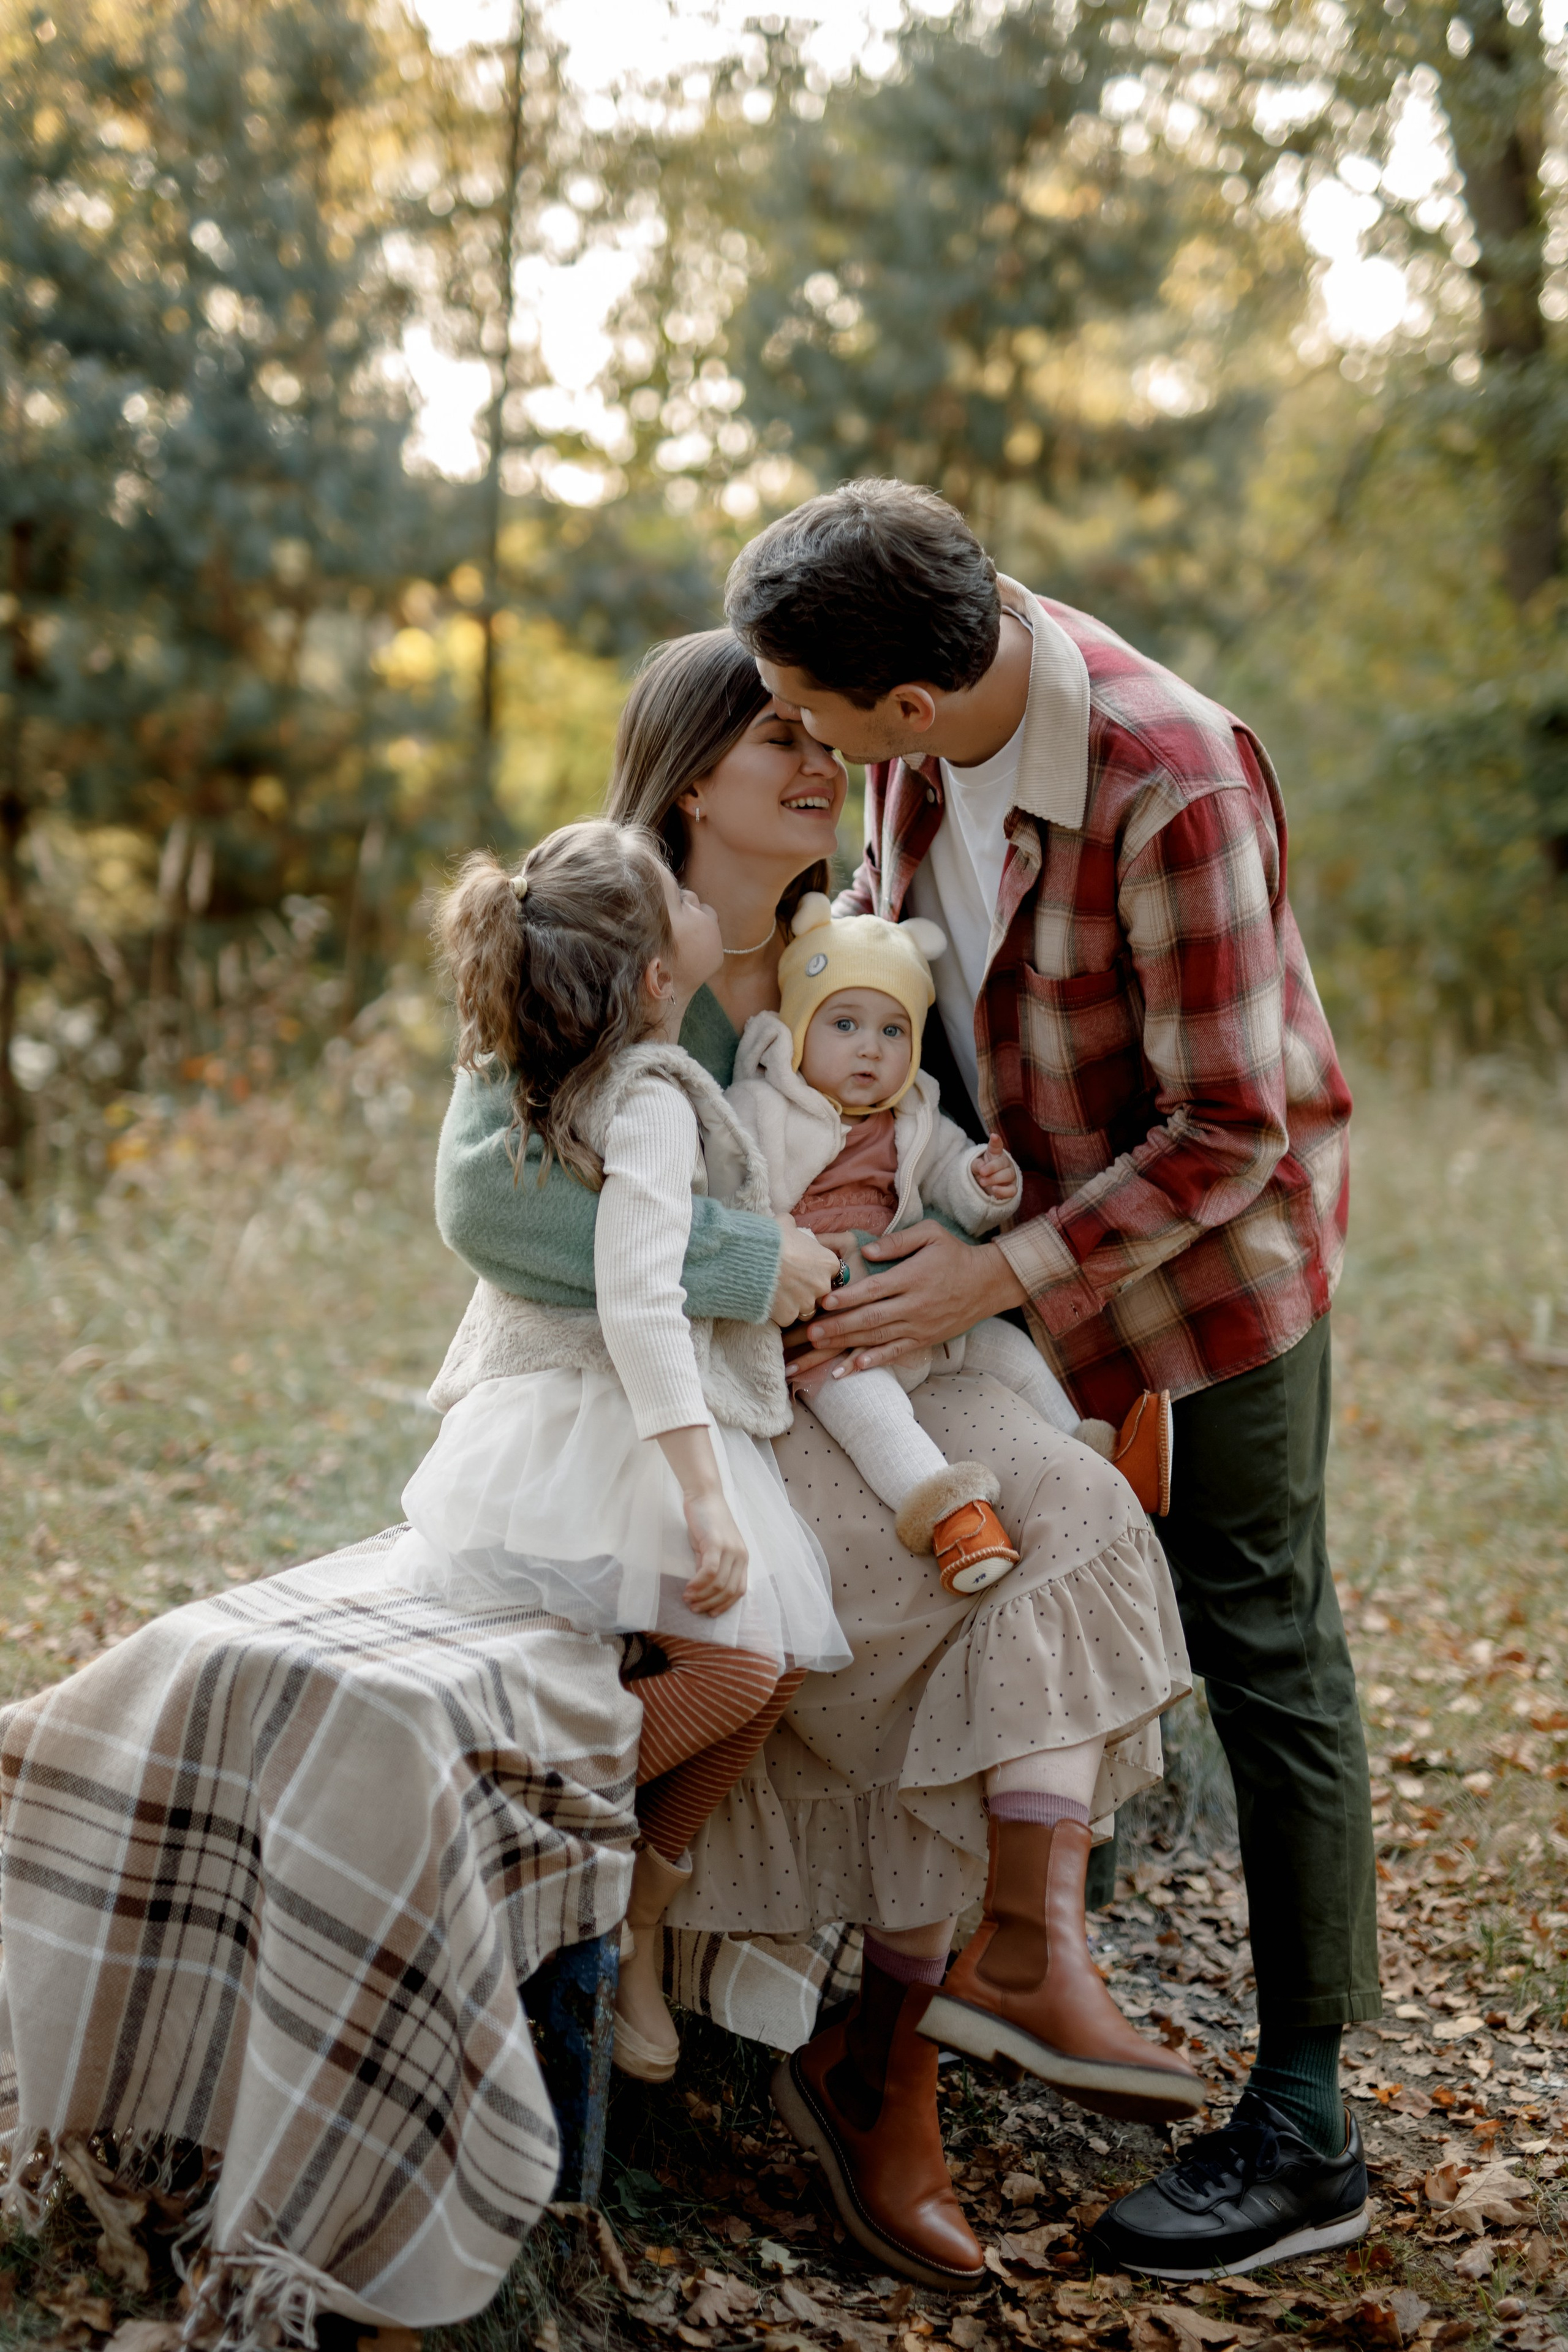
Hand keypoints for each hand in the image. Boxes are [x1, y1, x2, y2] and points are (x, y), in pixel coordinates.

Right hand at [681, 1486, 749, 1615]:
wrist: (704, 1496)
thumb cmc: (707, 1521)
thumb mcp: (712, 1548)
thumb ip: (711, 1566)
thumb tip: (704, 1587)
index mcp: (742, 1558)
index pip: (739, 1591)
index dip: (725, 1605)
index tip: (710, 1613)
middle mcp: (740, 1555)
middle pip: (729, 1591)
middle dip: (711, 1604)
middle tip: (694, 1608)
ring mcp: (730, 1549)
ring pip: (719, 1584)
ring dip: (702, 1596)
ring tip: (688, 1600)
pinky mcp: (717, 1543)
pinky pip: (709, 1572)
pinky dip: (698, 1584)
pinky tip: (688, 1588)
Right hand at [768, 1215, 841, 1326]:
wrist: (749, 1257)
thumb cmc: (770, 1238)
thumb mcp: (785, 1224)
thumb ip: (794, 1227)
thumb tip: (789, 1225)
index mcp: (828, 1262)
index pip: (833, 1271)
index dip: (818, 1270)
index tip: (806, 1268)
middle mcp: (822, 1285)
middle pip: (821, 1292)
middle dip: (809, 1289)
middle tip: (790, 1281)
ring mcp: (806, 1303)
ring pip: (806, 1308)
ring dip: (796, 1303)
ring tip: (780, 1293)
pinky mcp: (789, 1316)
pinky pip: (788, 1318)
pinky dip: (779, 1312)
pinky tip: (769, 1301)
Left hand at [786, 1221, 1027, 1377]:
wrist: (986, 1283)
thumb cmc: (953, 1254)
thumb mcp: (931, 1234)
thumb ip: (897, 1241)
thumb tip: (866, 1250)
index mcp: (912, 1278)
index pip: (875, 1289)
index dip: (848, 1296)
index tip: (824, 1301)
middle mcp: (914, 1305)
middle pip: (870, 1318)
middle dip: (838, 1325)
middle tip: (810, 1332)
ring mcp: (919, 1326)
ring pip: (878, 1337)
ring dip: (847, 1343)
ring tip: (819, 1348)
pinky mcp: (924, 1339)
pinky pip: (896, 1352)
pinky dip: (875, 1360)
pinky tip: (854, 1366)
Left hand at [971, 1130, 1018, 1201]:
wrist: (986, 1186)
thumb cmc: (982, 1172)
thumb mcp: (976, 1166)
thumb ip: (977, 1164)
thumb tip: (982, 1167)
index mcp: (995, 1155)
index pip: (996, 1146)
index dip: (995, 1141)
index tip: (993, 1136)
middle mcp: (1005, 1163)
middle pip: (1003, 1162)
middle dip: (991, 1168)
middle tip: (982, 1172)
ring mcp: (1010, 1176)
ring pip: (1008, 1175)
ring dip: (994, 1179)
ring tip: (982, 1182)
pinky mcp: (1012, 1188)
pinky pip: (1012, 1190)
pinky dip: (1003, 1191)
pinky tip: (994, 1190)